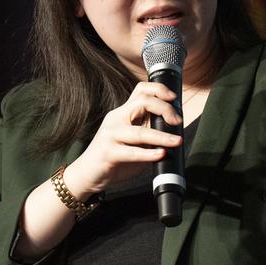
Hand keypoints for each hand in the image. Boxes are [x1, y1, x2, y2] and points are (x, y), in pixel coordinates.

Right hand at [60, 81, 184, 197]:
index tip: (174, 99)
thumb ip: (150, 132)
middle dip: (164, 109)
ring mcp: (110, 134)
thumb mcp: (135, 141)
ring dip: (162, 136)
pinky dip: (148, 154)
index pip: (141, 90)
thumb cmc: (115, 158)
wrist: (87, 174)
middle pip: (142, 102)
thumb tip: (175, 131)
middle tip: (178, 121)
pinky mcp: (107, 152)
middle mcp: (116, 119)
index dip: (159, 90)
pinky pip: (131, 152)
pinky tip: (160, 154)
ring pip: (139, 132)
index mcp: (123, 113)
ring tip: (177, 141)